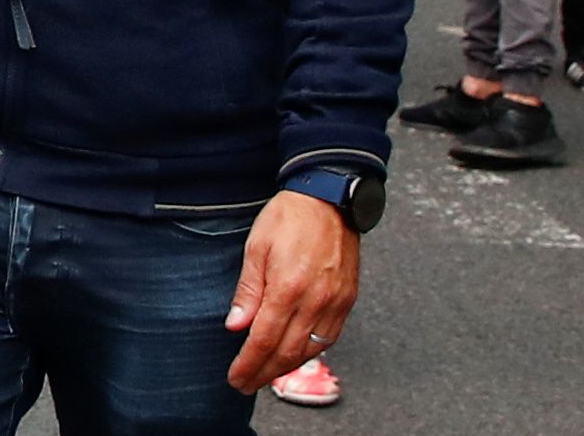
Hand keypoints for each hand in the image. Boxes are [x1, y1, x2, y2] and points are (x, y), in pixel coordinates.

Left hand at [224, 189, 358, 392]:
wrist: (329, 199)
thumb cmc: (288, 217)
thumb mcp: (256, 247)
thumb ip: (248, 290)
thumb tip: (235, 326)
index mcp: (288, 288)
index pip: (264, 339)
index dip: (248, 364)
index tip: (236, 378)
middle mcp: (315, 301)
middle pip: (287, 351)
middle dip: (264, 373)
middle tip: (246, 384)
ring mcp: (335, 303)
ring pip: (310, 350)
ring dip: (287, 368)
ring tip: (266, 376)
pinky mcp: (347, 300)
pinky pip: (329, 338)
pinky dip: (310, 352)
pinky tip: (296, 355)